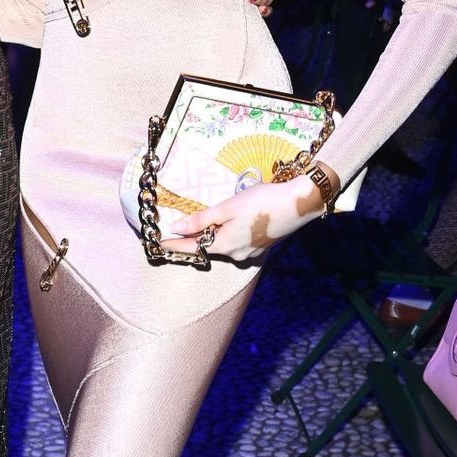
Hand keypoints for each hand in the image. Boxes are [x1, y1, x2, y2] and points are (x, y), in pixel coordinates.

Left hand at [161, 173, 330, 264]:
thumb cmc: (262, 202)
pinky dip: (228, 233)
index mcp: (225, 246)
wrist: (299, 204)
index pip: (191, 248)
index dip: (174, 244)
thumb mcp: (227, 208)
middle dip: (194, 237)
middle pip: (208, 246)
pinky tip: (231, 221)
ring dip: (213, 234)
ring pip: (223, 244)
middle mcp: (236, 254)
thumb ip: (201, 220)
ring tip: (205, 221)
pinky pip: (236, 242)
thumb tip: (176, 229)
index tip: (157, 244)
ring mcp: (250, 252)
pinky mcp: (260, 245)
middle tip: (177, 228)